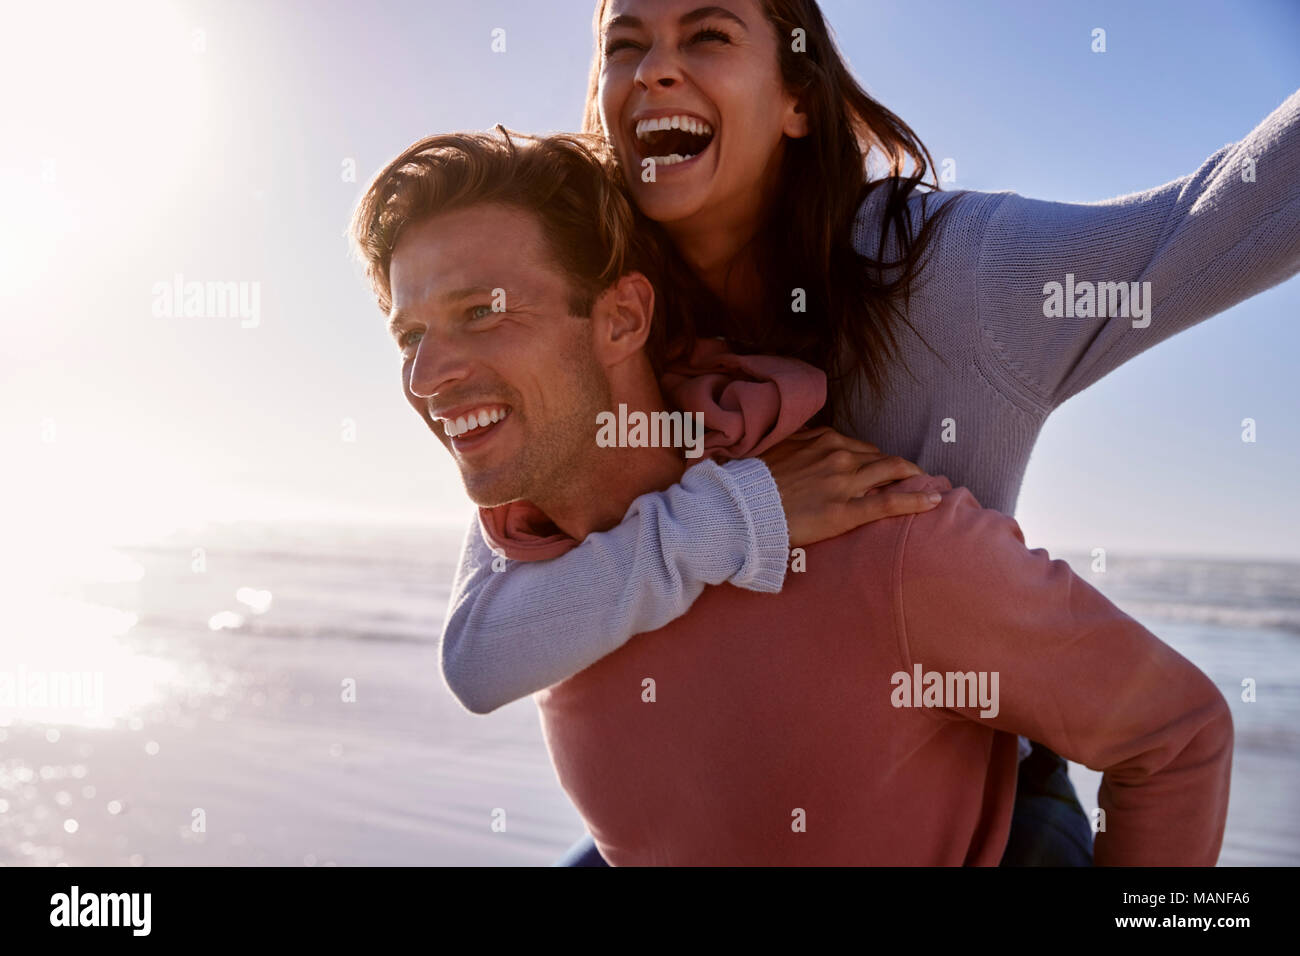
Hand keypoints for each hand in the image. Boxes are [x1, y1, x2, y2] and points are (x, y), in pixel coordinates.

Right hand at [758, 426, 940, 546]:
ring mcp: (845, 482)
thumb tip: (805, 445)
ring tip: (928, 483)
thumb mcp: (776, 450)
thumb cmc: (753, 482)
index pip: (860, 446)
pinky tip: (934, 500)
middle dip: (898, 467)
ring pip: (891, 472)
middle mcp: (838, 455)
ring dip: (913, 476)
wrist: (742, 507)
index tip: (880, 467)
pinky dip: (916, 498)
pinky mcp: (846, 510)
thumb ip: (798, 444)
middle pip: (880, 458)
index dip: (873, 458)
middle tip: (912, 476)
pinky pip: (889, 501)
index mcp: (823, 440)